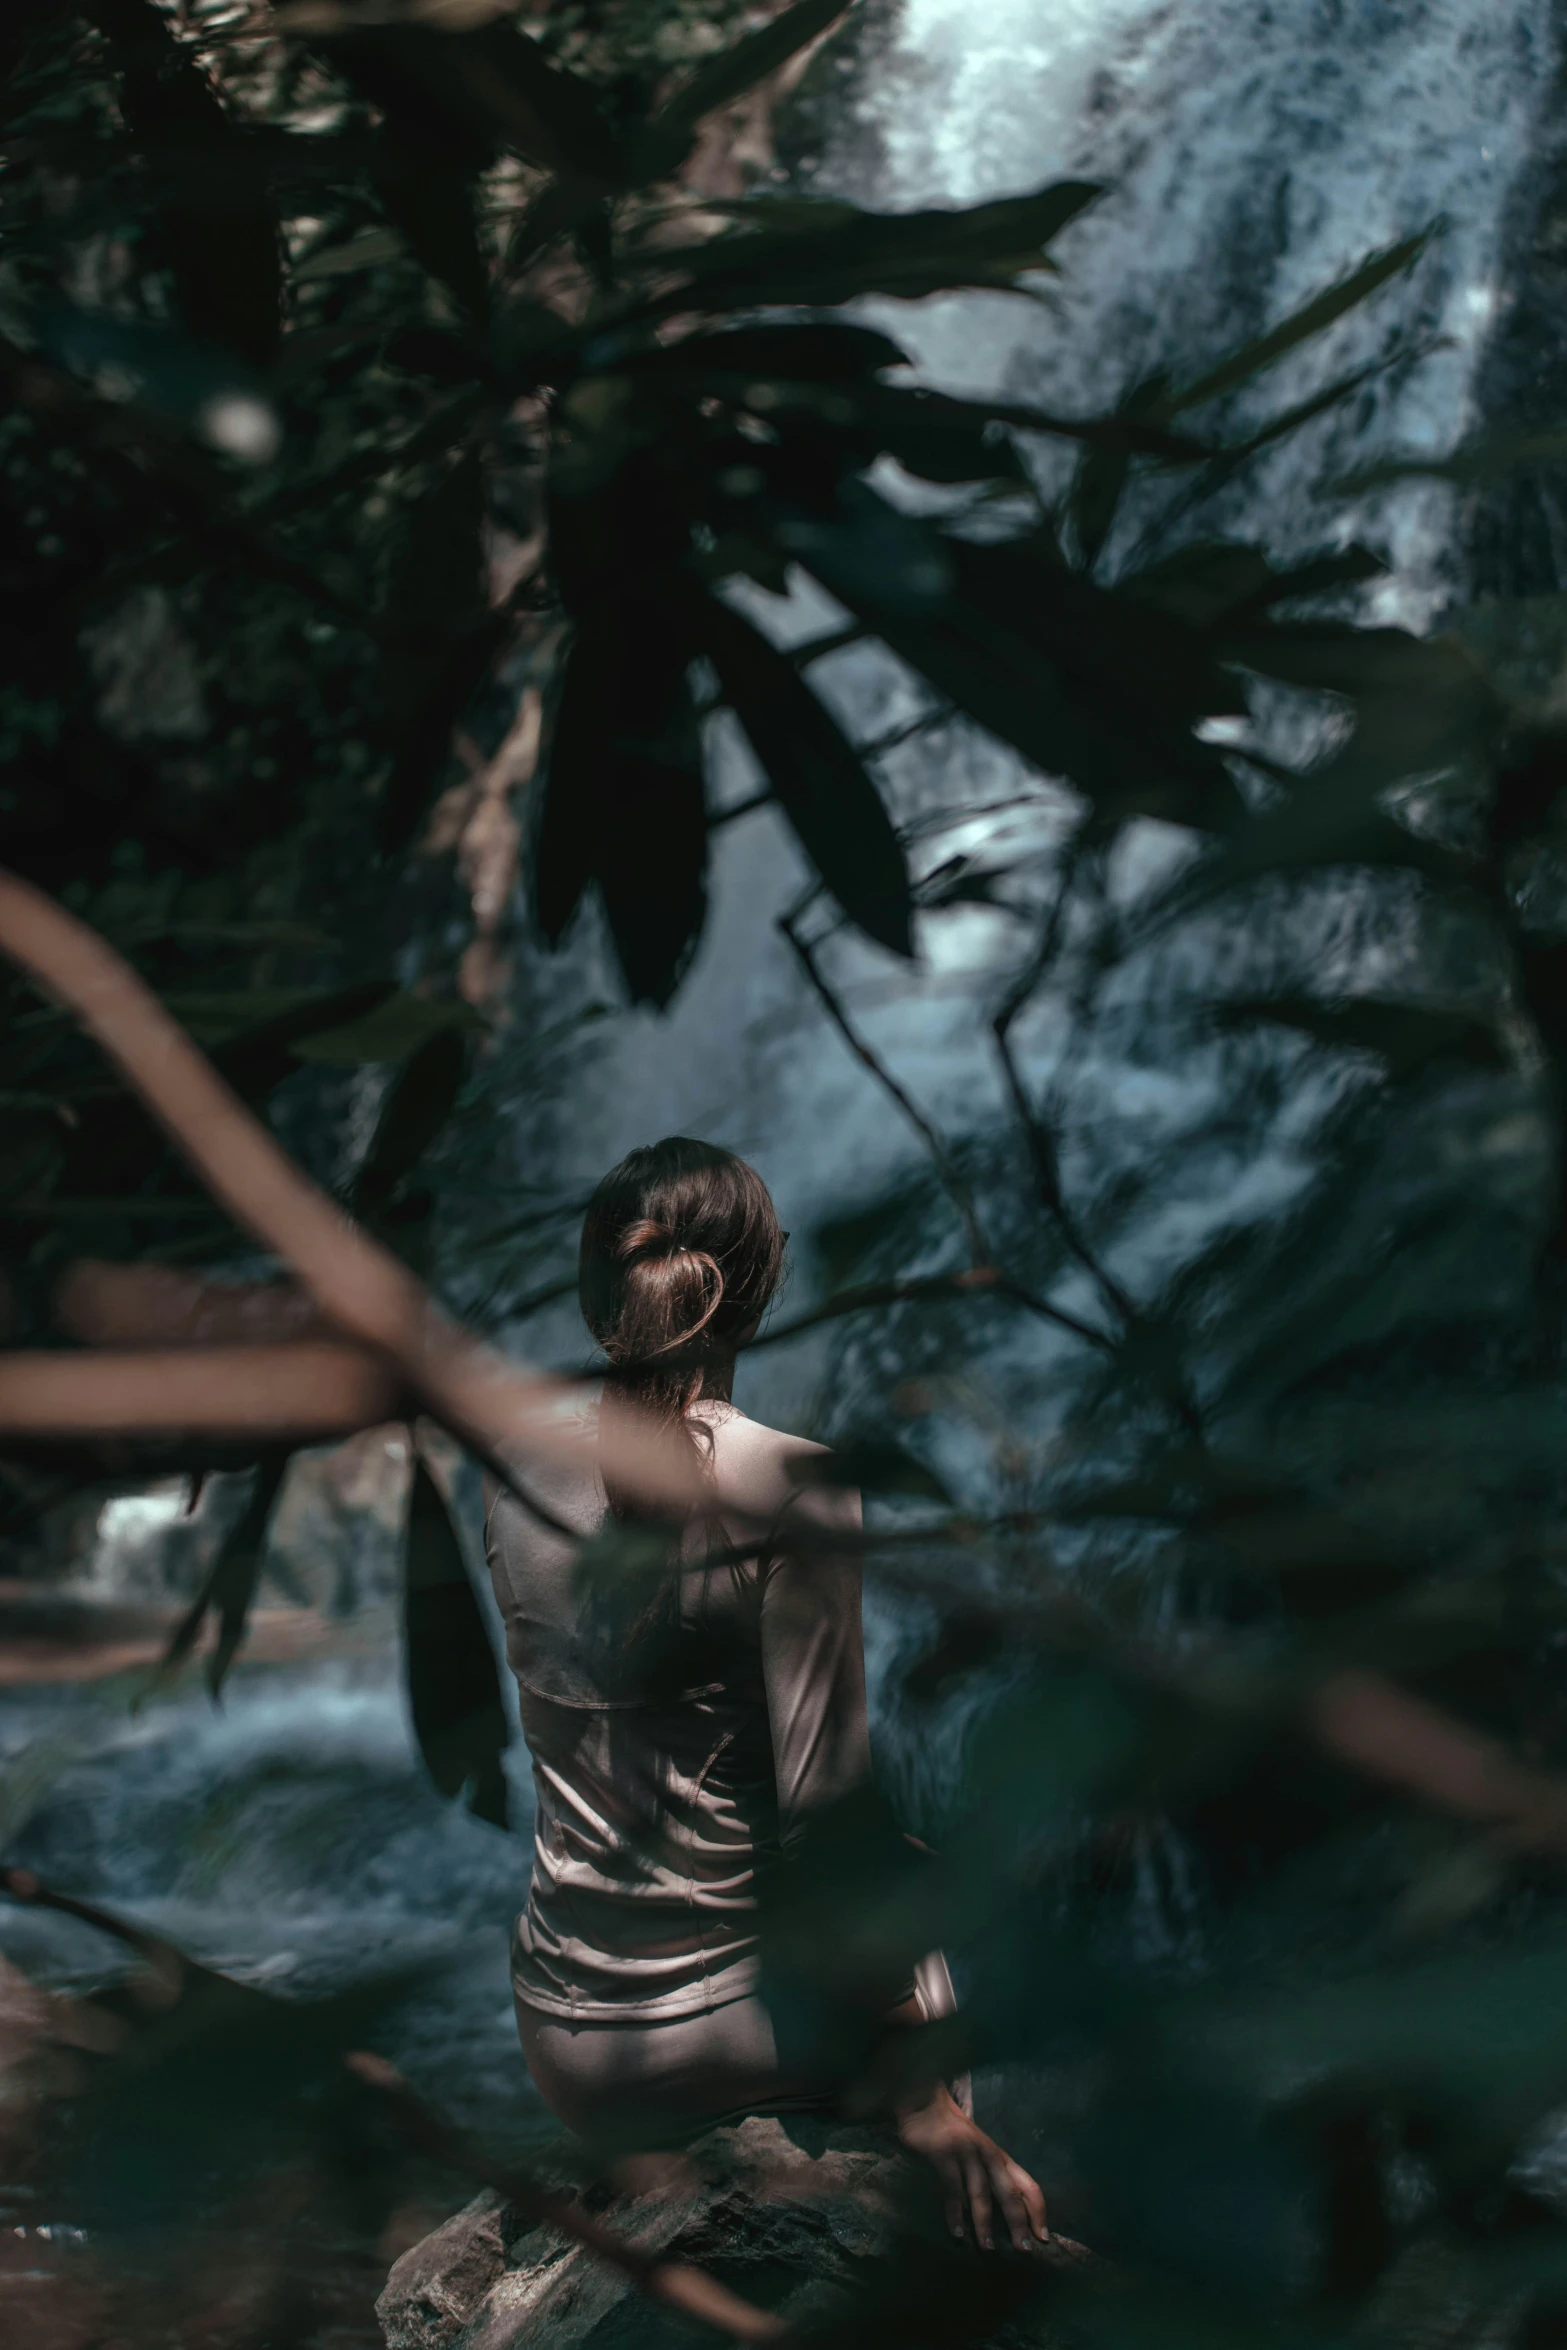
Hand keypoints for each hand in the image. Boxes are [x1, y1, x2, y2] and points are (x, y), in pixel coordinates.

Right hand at [896, 2084, 1047, 2252]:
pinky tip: (957, 2233)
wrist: (925, 2105)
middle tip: (1023, 2251)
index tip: (1042, 2238)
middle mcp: (988, 2156)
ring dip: (985, 2224)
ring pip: (981, 2193)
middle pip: (1009, 2192)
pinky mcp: (943, 2154)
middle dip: (1018, 2223)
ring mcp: (966, 2154)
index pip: (1028, 2185)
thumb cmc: (955, 2135)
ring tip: (988, 2248)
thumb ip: (992, 2177)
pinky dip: (955, 2214)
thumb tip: (1009, 2217)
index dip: (1037, 2212)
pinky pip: (951, 2189)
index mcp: (1001, 2158)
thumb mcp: (981, 2153)